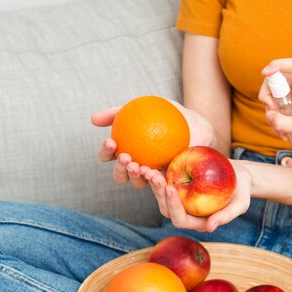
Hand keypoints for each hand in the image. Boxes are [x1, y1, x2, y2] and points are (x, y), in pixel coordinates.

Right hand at [91, 100, 216, 187]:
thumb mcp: (145, 107)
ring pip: (138, 183)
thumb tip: (92, 120)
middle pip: (119, 175)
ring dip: (135, 176)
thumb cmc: (169, 115)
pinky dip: (156, 180)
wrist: (199, 124)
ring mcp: (154, 176)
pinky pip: (161, 185)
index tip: (111, 141)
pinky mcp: (170, 182)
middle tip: (126, 157)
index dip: (105, 152)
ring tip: (140, 166)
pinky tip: (158, 173)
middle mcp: (137, 166)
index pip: (109, 155)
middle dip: (119, 169)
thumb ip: (119, 112)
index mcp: (128, 150)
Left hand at [143, 159, 251, 232]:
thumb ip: (227, 216)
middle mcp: (186, 212)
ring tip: (149, 169)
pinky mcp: (178, 185)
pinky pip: (163, 181)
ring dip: (153, 184)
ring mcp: (181, 199)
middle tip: (155, 176)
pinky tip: (152, 162)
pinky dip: (156, 173)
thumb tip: (210, 228)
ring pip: (160, 195)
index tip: (171, 188)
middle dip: (158, 193)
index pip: (180, 219)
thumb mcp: (241, 203)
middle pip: (166, 208)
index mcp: (198, 221)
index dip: (173, 206)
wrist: (239, 175)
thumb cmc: (242, 190)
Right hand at [258, 58, 291, 147]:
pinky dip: (275, 119)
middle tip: (272, 112)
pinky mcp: (291, 106)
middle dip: (267, 97)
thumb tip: (269, 115)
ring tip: (280, 131)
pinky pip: (276, 108)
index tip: (265, 73)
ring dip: (271, 113)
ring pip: (272, 96)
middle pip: (275, 80)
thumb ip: (285, 123)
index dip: (277, 64)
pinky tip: (282, 132)